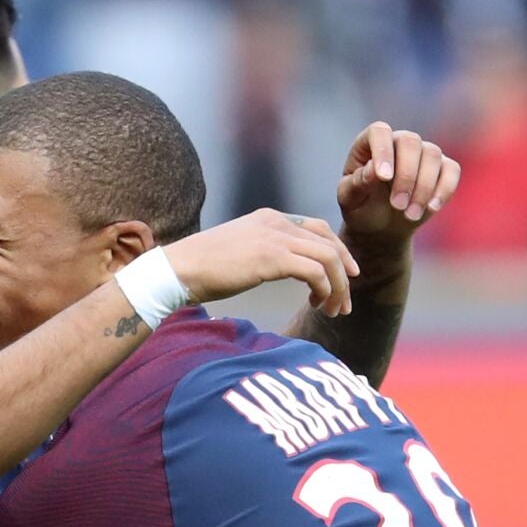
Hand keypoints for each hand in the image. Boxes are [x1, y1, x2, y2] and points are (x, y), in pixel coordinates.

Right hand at [163, 209, 360, 316]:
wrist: (180, 269)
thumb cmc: (204, 267)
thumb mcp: (242, 250)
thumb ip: (266, 250)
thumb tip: (285, 267)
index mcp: (270, 217)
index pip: (318, 229)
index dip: (338, 252)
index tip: (345, 276)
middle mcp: (277, 222)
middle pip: (328, 243)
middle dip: (343, 273)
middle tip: (344, 301)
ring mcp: (275, 237)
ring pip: (328, 257)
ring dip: (337, 286)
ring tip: (333, 309)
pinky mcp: (272, 257)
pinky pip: (315, 271)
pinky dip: (324, 289)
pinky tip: (316, 304)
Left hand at [337, 122, 459, 244]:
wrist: (380, 225)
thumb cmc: (360, 207)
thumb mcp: (350, 199)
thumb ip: (357, 183)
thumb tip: (374, 171)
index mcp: (369, 143)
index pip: (379, 132)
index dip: (383, 151)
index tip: (383, 178)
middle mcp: (398, 142)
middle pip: (410, 142)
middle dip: (406, 175)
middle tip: (397, 205)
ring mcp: (422, 152)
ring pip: (432, 155)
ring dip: (423, 187)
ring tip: (409, 215)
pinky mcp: (443, 168)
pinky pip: (452, 170)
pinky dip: (444, 189)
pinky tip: (431, 208)